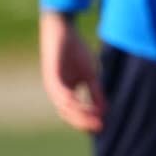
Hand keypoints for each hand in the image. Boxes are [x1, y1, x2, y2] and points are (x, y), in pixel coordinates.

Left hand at [39, 10, 105, 132]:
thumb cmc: (75, 50)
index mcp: (67, 92)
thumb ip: (96, 92)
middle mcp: (58, 92)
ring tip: (93, 117)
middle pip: (69, 115)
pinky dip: (69, 99)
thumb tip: (104, 110)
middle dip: (84, 122)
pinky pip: (59, 92)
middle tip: (99, 126)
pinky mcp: (51, 75)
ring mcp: (54, 85)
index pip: (76, 114)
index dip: (88, 121)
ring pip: (64, 106)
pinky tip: (79, 103)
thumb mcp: (90, 74)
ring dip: (79, 114)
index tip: (102, 125)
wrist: (62, 29)